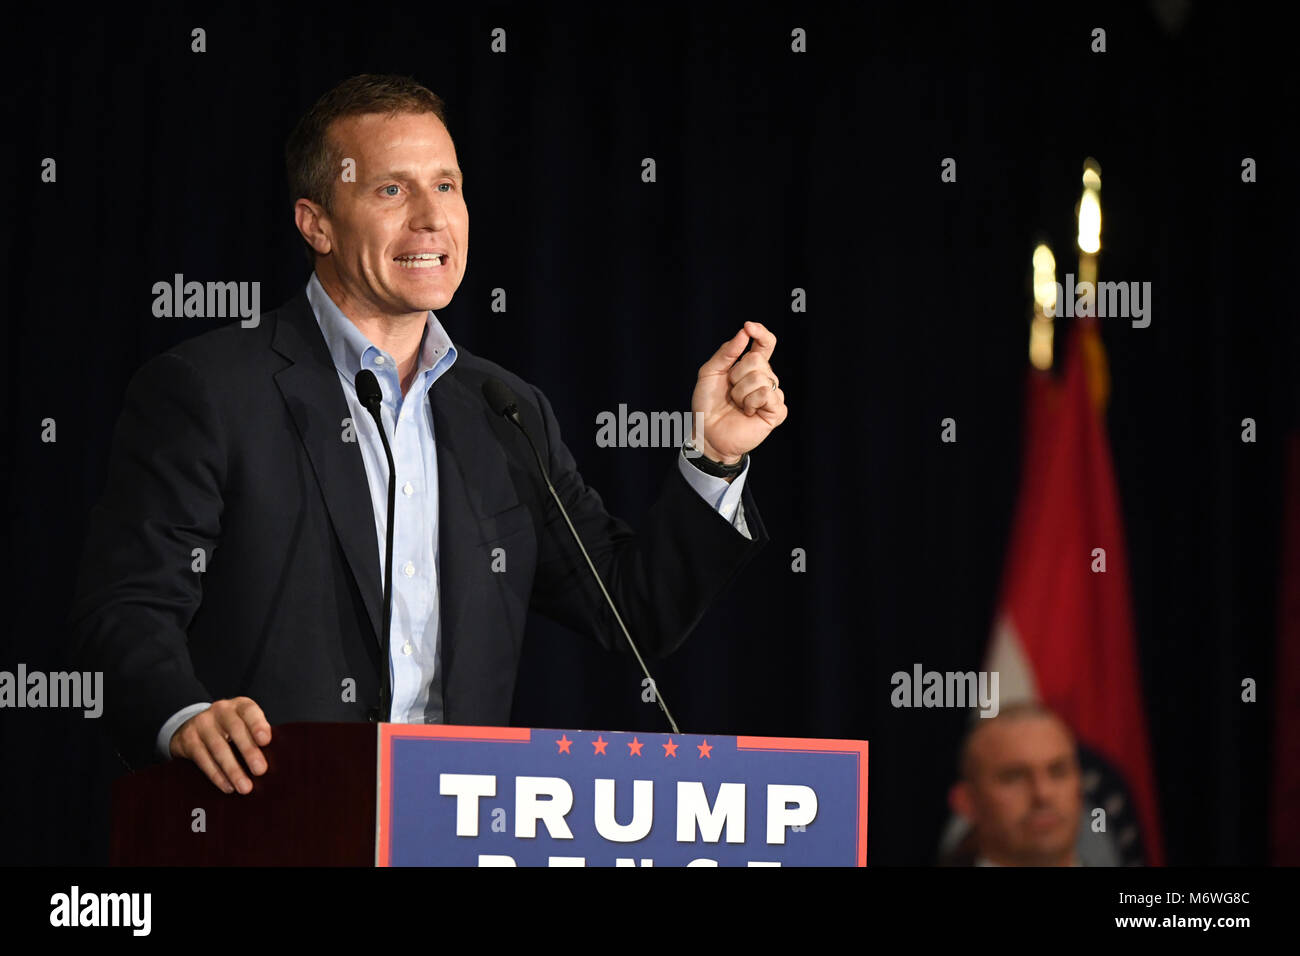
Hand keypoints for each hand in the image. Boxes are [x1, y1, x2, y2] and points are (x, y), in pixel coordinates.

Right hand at [169, 697, 271, 794]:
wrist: (192, 725)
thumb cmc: (230, 728)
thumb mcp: (244, 723)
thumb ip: (257, 735)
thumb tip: (277, 759)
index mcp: (240, 705)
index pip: (249, 711)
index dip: (258, 725)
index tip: (266, 741)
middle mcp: (220, 710)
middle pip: (235, 730)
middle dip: (249, 751)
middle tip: (260, 770)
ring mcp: (202, 723)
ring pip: (218, 748)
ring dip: (233, 770)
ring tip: (245, 787)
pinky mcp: (188, 739)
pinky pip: (203, 759)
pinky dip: (216, 775)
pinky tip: (227, 786)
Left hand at [691, 321, 787, 463]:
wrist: (707, 433)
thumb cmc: (708, 404)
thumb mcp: (709, 372)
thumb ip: (726, 352)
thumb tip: (744, 333)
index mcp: (751, 367)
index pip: (765, 344)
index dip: (760, 333)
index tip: (749, 327)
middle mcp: (765, 378)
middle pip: (758, 359)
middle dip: (737, 374)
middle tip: (731, 390)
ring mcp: (773, 394)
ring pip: (761, 377)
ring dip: (741, 392)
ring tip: (737, 404)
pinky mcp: (777, 411)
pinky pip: (767, 394)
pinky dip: (750, 402)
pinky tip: (747, 412)